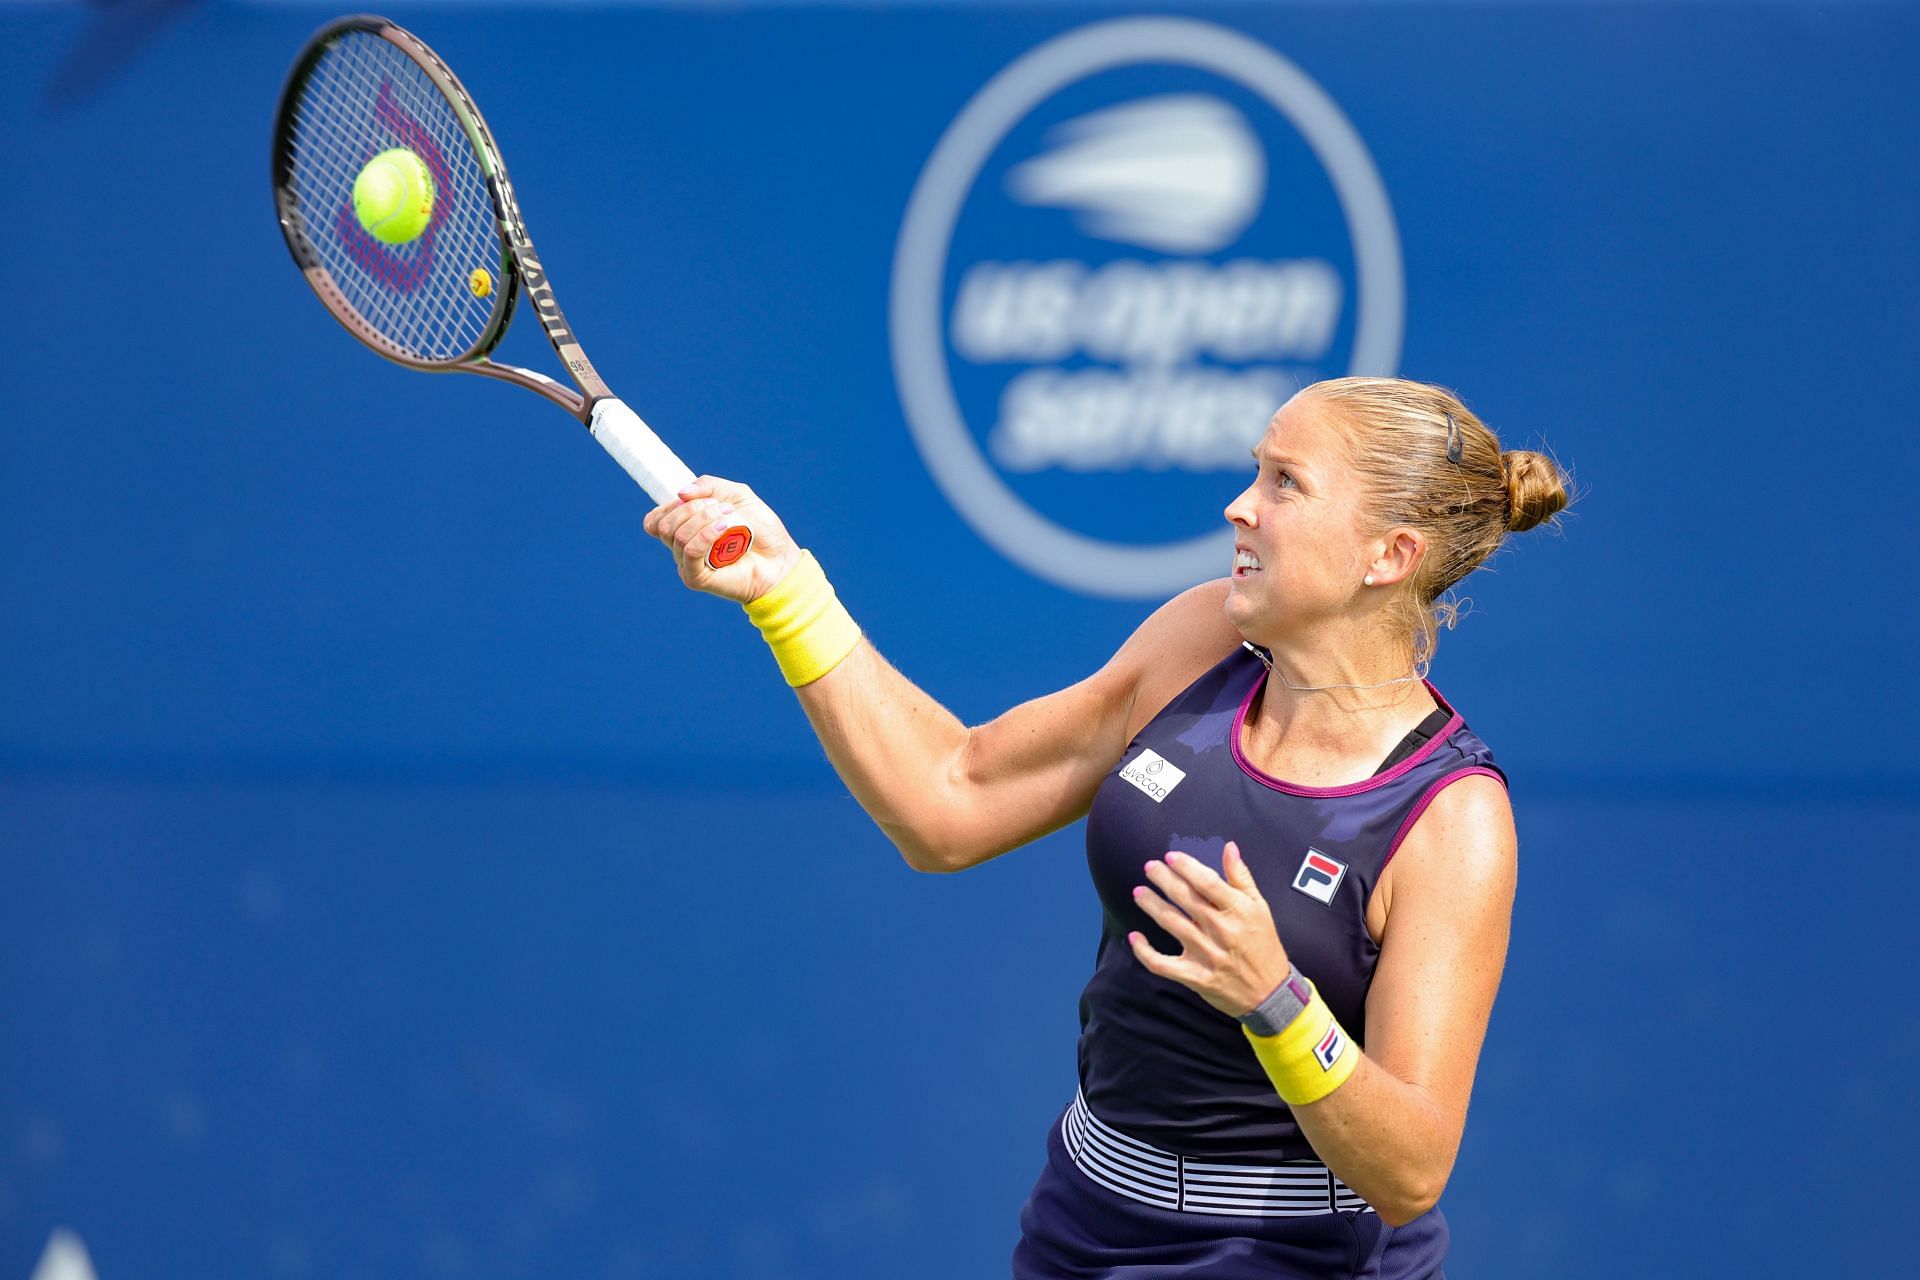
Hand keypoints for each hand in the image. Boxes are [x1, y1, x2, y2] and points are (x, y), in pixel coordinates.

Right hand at [642, 475, 802, 603]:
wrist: (780, 558)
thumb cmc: (760, 528)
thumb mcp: (737, 495)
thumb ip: (709, 486)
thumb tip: (680, 493)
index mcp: (685, 528)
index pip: (655, 519)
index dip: (671, 505)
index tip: (700, 500)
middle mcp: (681, 547)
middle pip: (665, 524)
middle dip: (693, 508)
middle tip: (723, 508)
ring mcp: (687, 564)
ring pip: (676, 535)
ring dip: (704, 519)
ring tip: (730, 519)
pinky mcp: (696, 578)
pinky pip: (689, 552)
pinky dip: (705, 535)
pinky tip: (725, 528)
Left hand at [1128, 843, 1291, 1017]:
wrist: (1271, 993)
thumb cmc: (1264, 946)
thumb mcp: (1260, 908)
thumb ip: (1241, 877)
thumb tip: (1229, 847)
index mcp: (1239, 911)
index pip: (1207, 882)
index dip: (1186, 867)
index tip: (1171, 857)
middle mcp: (1222, 931)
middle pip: (1185, 899)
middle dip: (1164, 879)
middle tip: (1150, 867)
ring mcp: (1208, 955)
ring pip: (1172, 924)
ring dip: (1152, 905)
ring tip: (1139, 892)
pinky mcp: (1196, 977)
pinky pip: (1163, 964)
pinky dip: (1144, 951)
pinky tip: (1134, 937)